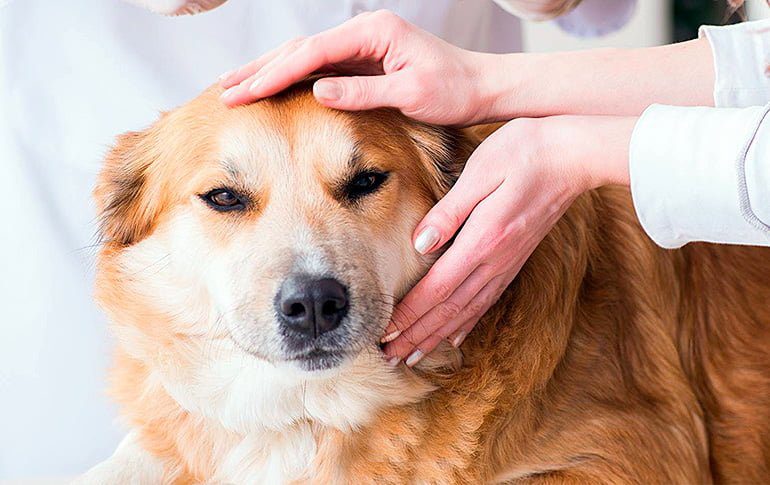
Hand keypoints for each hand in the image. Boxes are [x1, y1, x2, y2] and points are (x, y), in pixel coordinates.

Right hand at [218, 10, 493, 125]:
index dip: (276, 74)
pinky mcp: (364, 61)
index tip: (246, 92)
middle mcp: (364, 33)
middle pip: (300, 49)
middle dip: (261, 69)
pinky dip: (293, 78)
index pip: (312, 53)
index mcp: (374, 33)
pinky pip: (320, 68)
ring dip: (270, 72)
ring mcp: (362, 46)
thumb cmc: (454, 89)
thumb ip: (362, 92)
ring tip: (235, 85)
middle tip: (224, 88)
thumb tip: (317, 91)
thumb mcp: (410, 93)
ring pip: (305, 57)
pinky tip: (273, 86)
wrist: (482, 86)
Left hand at [382, 115, 635, 365]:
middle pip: (448, 310)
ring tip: (412, 355)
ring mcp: (507, 264)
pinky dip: (466, 324)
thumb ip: (450, 211)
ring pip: (466, 312)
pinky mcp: (514, 261)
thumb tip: (420, 244)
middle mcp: (495, 261)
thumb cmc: (525, 153)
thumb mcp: (482, 171)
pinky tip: (454, 337)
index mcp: (482, 240)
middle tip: (388, 357)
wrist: (575, 157)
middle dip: (416, 336)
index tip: (384, 333)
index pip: (437, 288)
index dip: (409, 314)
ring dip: (436, 337)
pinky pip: (486, 302)